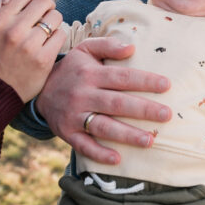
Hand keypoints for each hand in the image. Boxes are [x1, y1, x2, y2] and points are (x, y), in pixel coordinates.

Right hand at [0, 0, 65, 101]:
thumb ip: (1, 2)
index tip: (33, 6)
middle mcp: (13, 30)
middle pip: (45, 1)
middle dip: (47, 7)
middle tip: (43, 17)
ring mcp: (29, 45)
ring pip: (56, 16)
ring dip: (53, 23)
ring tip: (45, 32)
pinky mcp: (43, 59)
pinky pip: (61, 34)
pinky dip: (57, 37)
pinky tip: (48, 44)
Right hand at [36, 37, 171, 163]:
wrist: (38, 89)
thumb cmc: (72, 68)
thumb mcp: (85, 49)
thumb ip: (108, 45)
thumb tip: (132, 47)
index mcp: (90, 74)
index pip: (122, 77)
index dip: (145, 81)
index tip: (167, 85)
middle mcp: (82, 94)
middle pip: (117, 104)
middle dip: (143, 110)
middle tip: (167, 115)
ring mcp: (74, 115)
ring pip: (103, 127)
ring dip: (127, 135)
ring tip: (150, 140)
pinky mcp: (67, 133)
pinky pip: (83, 146)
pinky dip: (99, 154)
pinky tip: (118, 159)